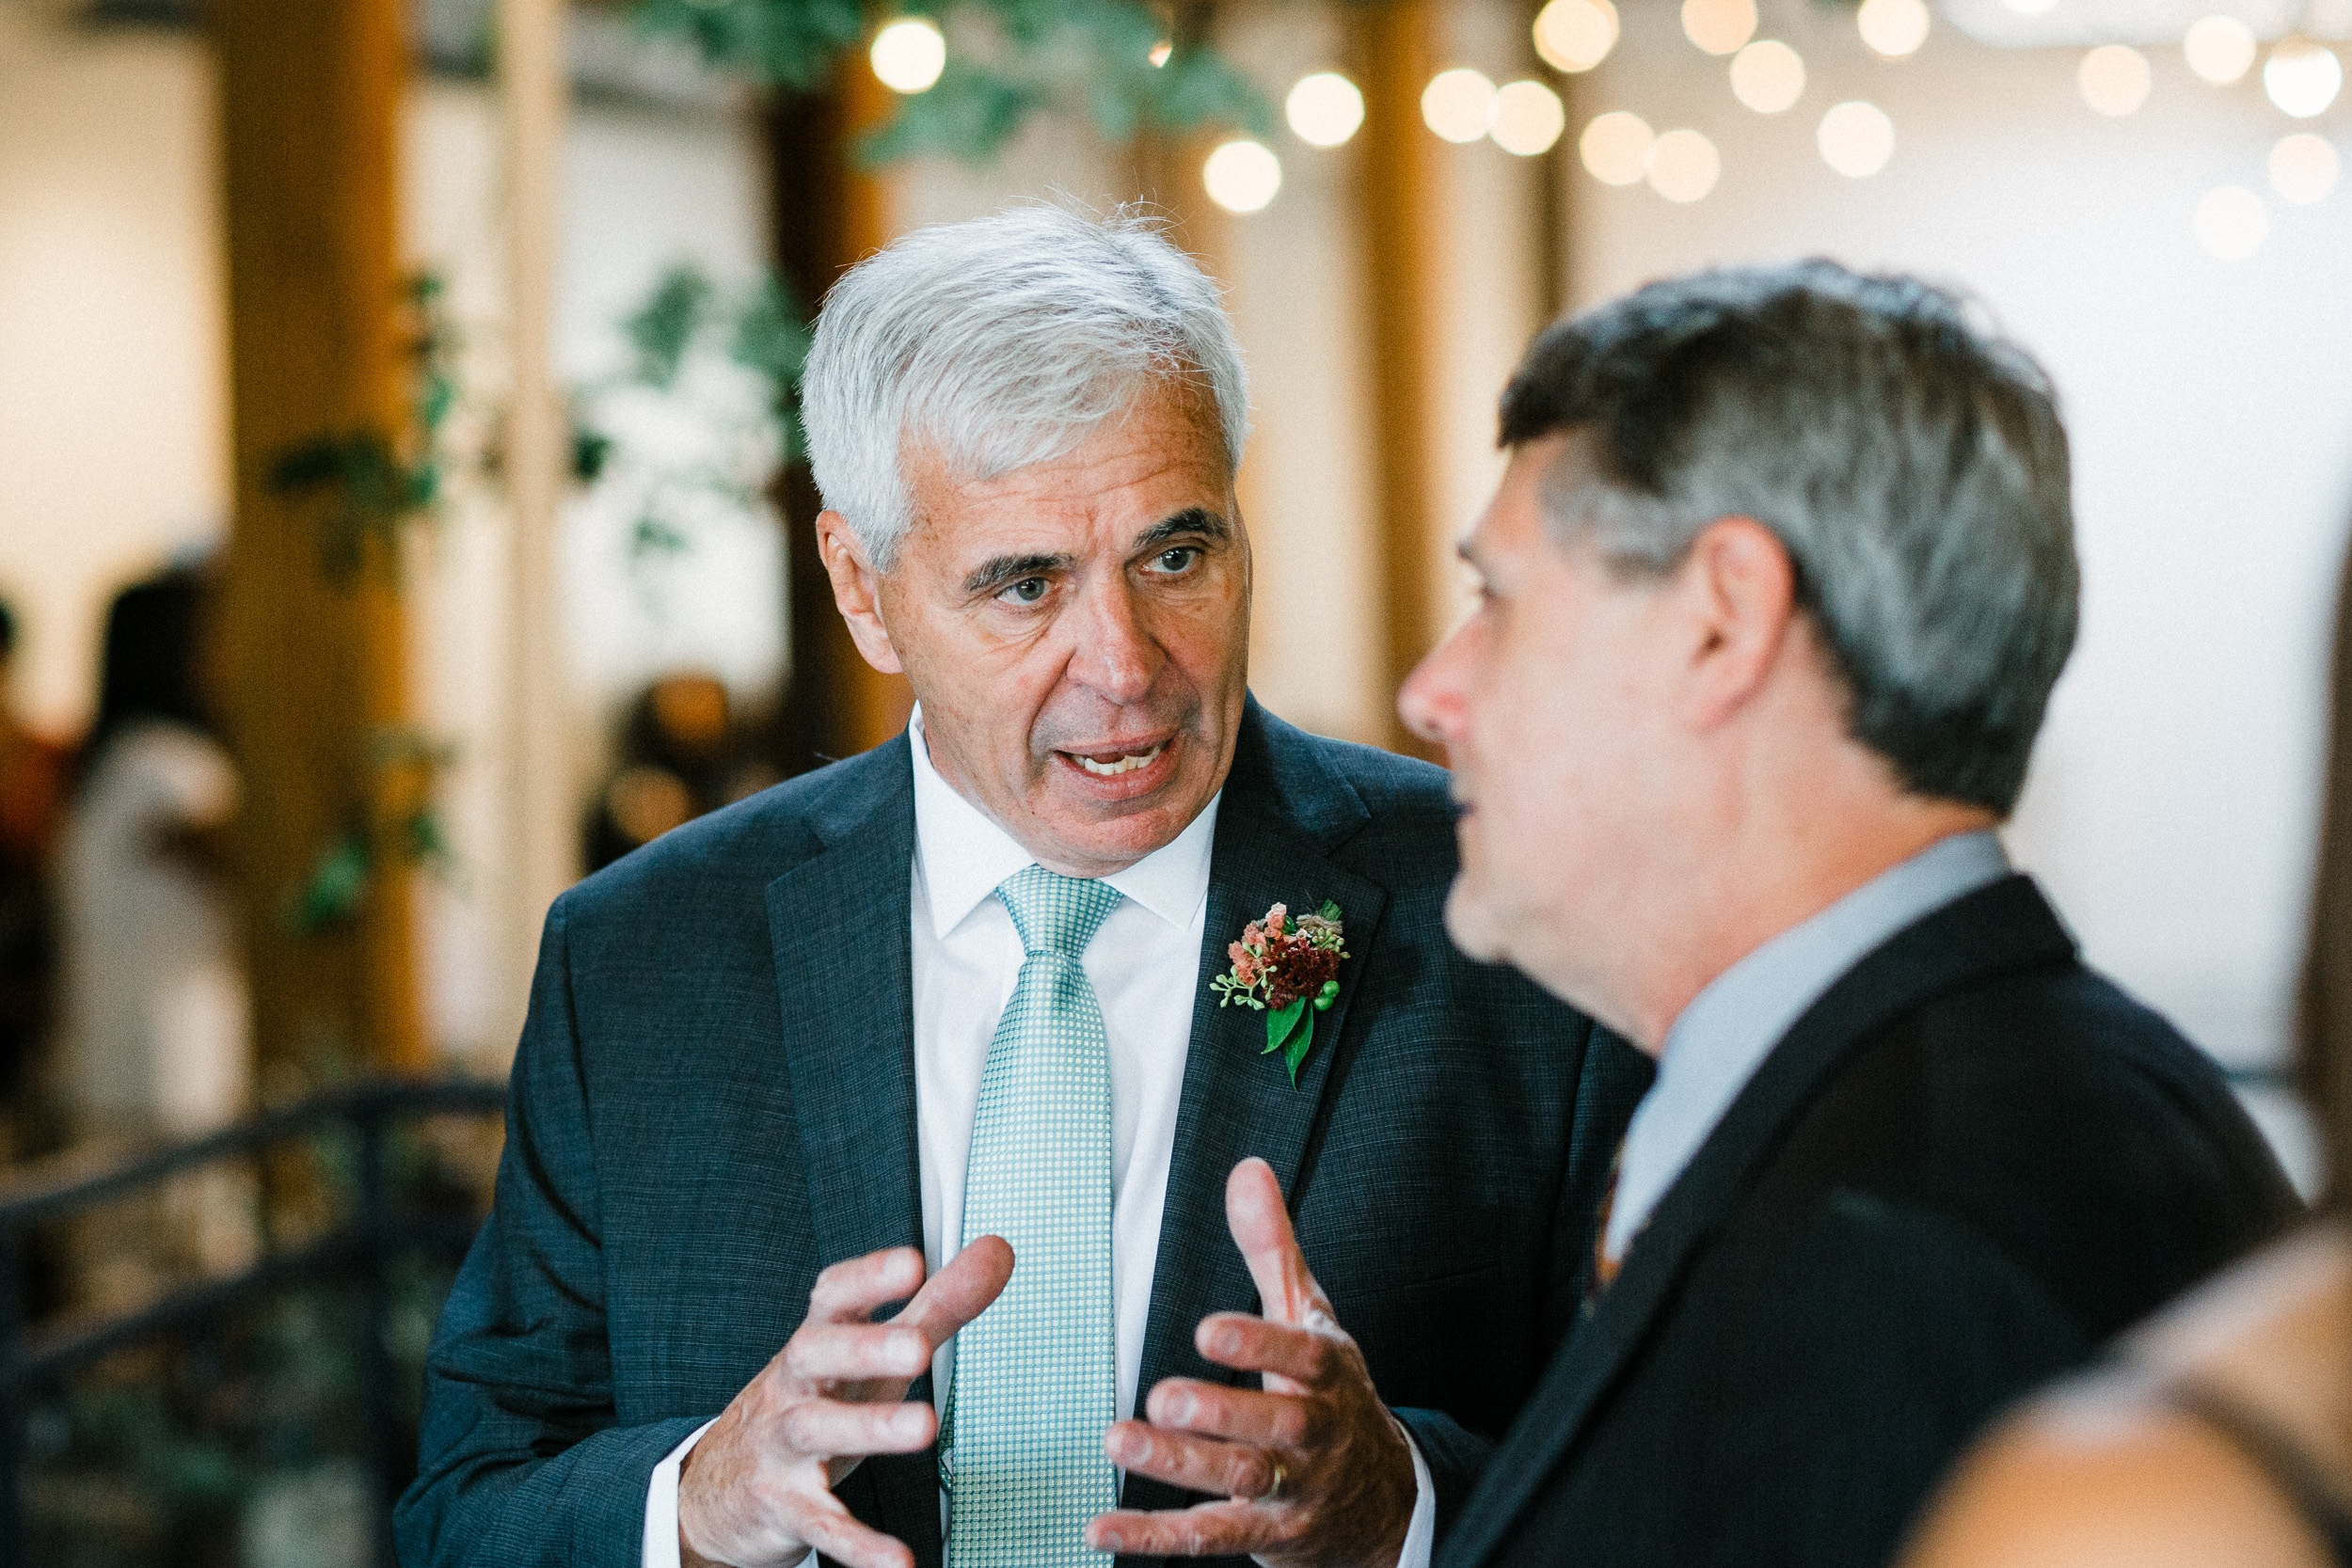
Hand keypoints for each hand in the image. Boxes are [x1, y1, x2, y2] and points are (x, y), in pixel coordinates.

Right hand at [678, 1237, 1014, 1567]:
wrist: (720, 1485)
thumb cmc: (818, 1402)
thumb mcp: (875, 1352)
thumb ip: (939, 1303)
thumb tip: (999, 1250)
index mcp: (820, 1340)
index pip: (834, 1297)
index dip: (868, 1277)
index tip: (911, 1262)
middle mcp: (796, 1386)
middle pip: (818, 1355)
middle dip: (865, 1347)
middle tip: (919, 1347)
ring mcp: (783, 1447)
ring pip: (817, 1432)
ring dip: (870, 1428)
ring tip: (925, 1427)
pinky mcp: (785, 1507)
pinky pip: (822, 1524)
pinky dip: (858, 1545)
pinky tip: (899, 1561)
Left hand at [1085, 1158, 1415, 1567]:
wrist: (1382, 1500)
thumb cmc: (1332, 1392)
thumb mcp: (1310, 1315)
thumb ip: (1273, 1246)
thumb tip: (1248, 1171)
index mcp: (1327, 1375)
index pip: (1303, 1358)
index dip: (1259, 1345)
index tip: (1208, 1330)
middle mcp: (1315, 1436)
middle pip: (1275, 1429)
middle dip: (1221, 1414)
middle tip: (1162, 1396)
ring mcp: (1292, 1492)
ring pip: (1240, 1484)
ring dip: (1179, 1468)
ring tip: (1120, 1440)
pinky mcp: (1264, 1537)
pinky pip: (1207, 1540)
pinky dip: (1151, 1535)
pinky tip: (1101, 1526)